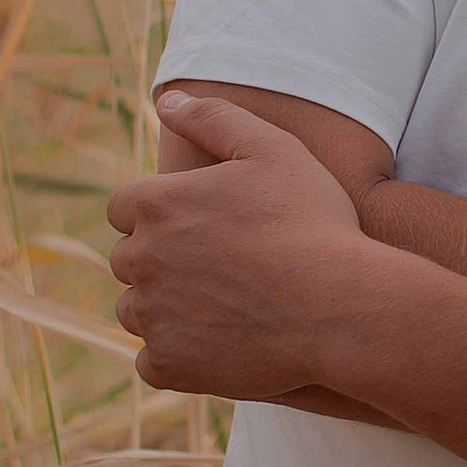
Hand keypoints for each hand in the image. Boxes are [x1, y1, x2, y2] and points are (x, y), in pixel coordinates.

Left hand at [108, 89, 371, 396]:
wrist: (343, 306)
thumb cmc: (313, 222)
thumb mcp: (274, 149)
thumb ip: (215, 117)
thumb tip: (167, 101)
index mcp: (157, 204)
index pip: (124, 208)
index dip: (160, 214)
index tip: (200, 225)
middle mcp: (142, 259)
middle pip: (128, 260)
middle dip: (162, 260)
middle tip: (218, 266)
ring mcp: (154, 316)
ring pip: (138, 311)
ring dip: (166, 308)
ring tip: (222, 305)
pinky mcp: (171, 365)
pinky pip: (152, 361)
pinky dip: (176, 355)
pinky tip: (216, 343)